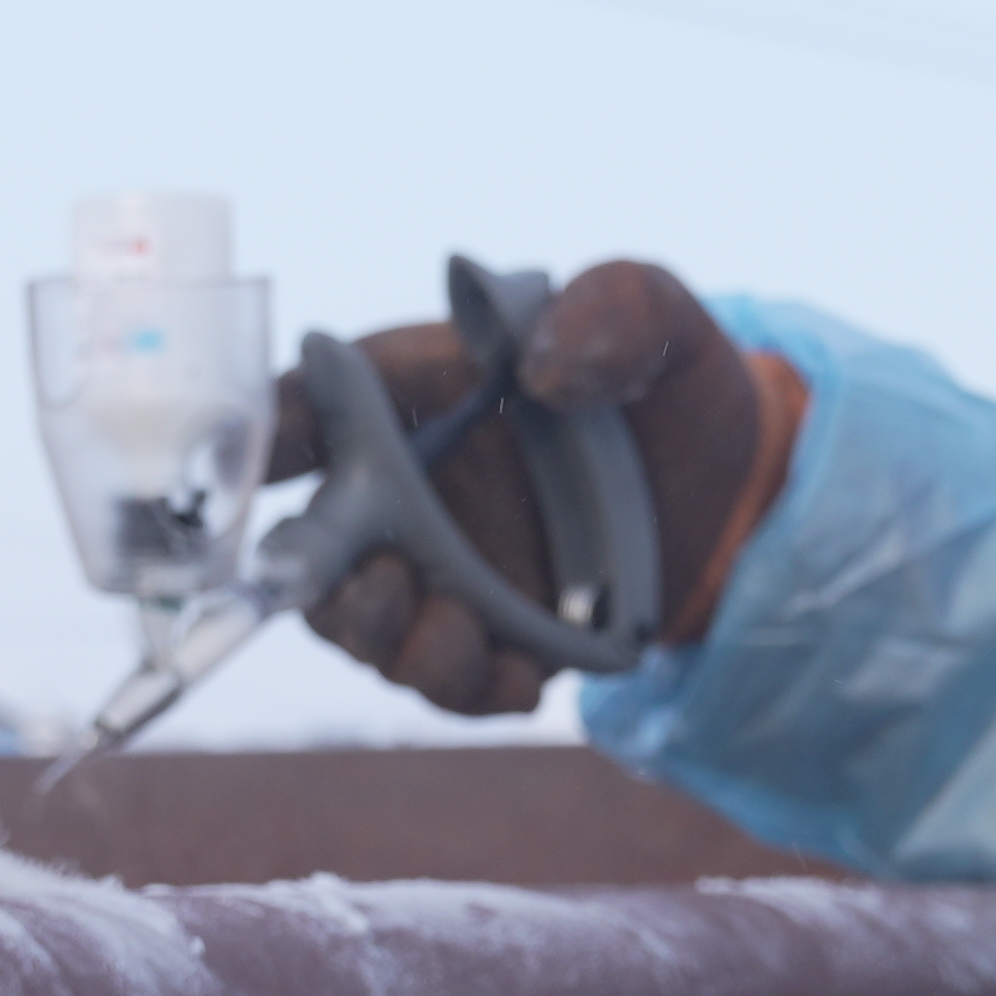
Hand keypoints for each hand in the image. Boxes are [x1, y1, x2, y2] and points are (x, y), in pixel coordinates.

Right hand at [267, 262, 793, 716]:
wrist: (737, 475)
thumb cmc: (664, 376)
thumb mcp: (649, 311)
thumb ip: (610, 309)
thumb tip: (546, 371)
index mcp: (407, 398)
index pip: (302, 418)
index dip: (262, 445)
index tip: (259, 464)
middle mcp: (407, 498)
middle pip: (316, 557)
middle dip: (318, 583)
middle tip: (372, 576)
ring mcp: (449, 579)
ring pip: (377, 636)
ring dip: (397, 643)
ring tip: (452, 624)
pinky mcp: (505, 645)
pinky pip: (464, 687)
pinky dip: (478, 686)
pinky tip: (518, 672)